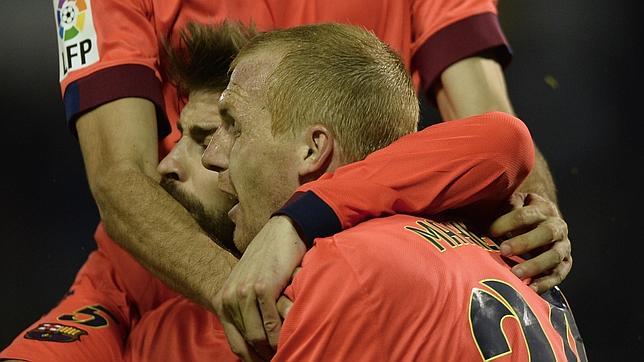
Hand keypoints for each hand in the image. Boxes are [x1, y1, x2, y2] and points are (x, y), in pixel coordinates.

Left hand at [214, 216, 305, 360]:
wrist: (280, 232)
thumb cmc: (268, 260)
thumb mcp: (248, 284)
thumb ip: (246, 309)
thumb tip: (255, 339)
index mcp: (223, 300)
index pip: (235, 344)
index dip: (252, 359)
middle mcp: (229, 298)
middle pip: (247, 343)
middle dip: (264, 356)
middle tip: (280, 358)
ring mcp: (245, 293)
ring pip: (258, 337)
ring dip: (273, 349)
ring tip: (287, 350)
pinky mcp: (263, 288)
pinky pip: (271, 324)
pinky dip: (281, 335)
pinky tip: (291, 336)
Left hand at [489, 192, 571, 292]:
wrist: (544, 221)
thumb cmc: (521, 215)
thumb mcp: (514, 204)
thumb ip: (505, 208)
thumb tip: (486, 218)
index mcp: (543, 209)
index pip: (527, 214)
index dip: (509, 222)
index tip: (491, 231)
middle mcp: (557, 227)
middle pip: (546, 233)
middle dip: (524, 242)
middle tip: (503, 250)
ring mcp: (563, 246)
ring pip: (554, 256)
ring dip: (534, 265)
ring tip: (515, 274)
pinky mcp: (565, 264)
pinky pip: (558, 275)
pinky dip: (545, 283)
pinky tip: (530, 289)